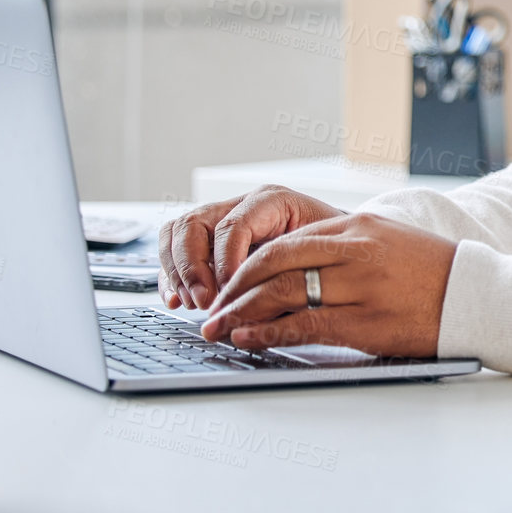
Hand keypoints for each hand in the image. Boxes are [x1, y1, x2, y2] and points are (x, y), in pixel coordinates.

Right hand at [159, 185, 344, 309]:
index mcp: (271, 201)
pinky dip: (171, 275)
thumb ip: (288, 278)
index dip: (224, 261)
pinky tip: (177, 299)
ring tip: (194, 302)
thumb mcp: (319, 256)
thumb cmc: (331, 247)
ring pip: (177, 232)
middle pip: (194, 224)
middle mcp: (241, 205)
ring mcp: (221, 217)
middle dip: (191, 267)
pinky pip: (173, 248)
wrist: (340, 242)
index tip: (227, 292)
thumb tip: (253, 312)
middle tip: (204, 301)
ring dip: (178, 272)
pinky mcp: (208, 239)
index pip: (233, 226)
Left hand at [198, 213, 458, 357]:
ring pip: (283, 293)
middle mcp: (356, 250)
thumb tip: (295, 264)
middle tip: (211, 307)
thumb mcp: (389, 240)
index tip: (227, 283)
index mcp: (360, 226)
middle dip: (234, 288)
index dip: (248, 264)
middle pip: (275, 263)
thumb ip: (346, 245)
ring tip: (218, 327)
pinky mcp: (366, 321)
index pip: (287, 240)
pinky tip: (248, 338)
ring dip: (242, 312)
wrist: (478, 294)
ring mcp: (361, 285)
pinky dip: (268, 332)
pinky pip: (304, 325)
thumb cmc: (435, 271)